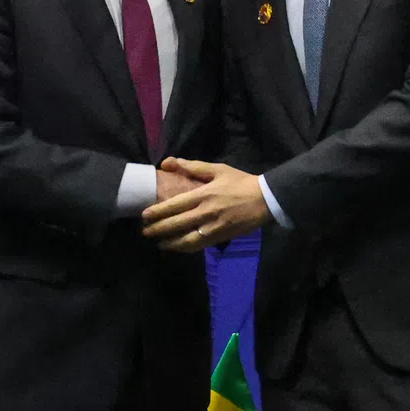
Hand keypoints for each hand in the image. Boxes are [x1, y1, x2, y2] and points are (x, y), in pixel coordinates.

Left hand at [141, 158, 271, 251]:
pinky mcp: (221, 237)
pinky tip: (177, 248)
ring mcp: (214, 227)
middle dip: (158, 229)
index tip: (144, 215)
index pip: (175, 205)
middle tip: (145, 231)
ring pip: (186, 240)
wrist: (265, 199)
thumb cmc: (240, 182)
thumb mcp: (217, 169)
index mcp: (204, 194)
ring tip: (158, 243)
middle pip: (177, 224)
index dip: (158, 212)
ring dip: (170, 243)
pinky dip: (185, 248)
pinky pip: (199, 246)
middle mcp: (206, 212)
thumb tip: (169, 162)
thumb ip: (192, 166)